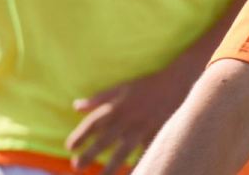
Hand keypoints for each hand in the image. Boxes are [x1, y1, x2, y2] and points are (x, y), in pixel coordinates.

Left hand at [66, 61, 199, 173]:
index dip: (79, 135)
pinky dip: (139, 163)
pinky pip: (145, 152)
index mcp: (117, 107)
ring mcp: (141, 128)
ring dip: (109, 167)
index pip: (92, 123)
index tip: (70, 148)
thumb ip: (99, 99)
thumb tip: (76, 106)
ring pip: (122, 152)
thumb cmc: (147, 85)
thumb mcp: (121, 88)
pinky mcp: (156, 134)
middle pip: (103, 140)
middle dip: (88, 155)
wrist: (178, 82)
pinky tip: (136, 172)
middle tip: (76, 166)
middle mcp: (126, 119)